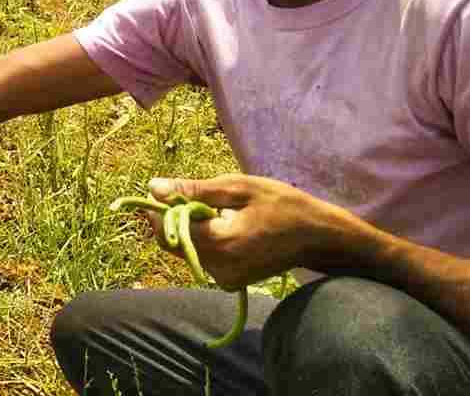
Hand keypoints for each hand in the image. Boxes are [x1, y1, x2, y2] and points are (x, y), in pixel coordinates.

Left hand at [143, 174, 346, 289]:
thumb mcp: (238, 188)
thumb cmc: (282, 205)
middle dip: (174, 217)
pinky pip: (202, 257)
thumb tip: (152, 188)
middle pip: (174, 242)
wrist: (317, 237)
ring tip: (220, 210)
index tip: (161, 190)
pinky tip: (225, 225)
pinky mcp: (229, 282)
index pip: (168, 229)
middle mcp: (219, 268)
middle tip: (196, 196)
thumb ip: (193, 190)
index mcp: (221, 243)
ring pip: (187, 249)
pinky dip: (205, 239)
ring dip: (191, 228)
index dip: (158, 209)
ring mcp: (224, 279)